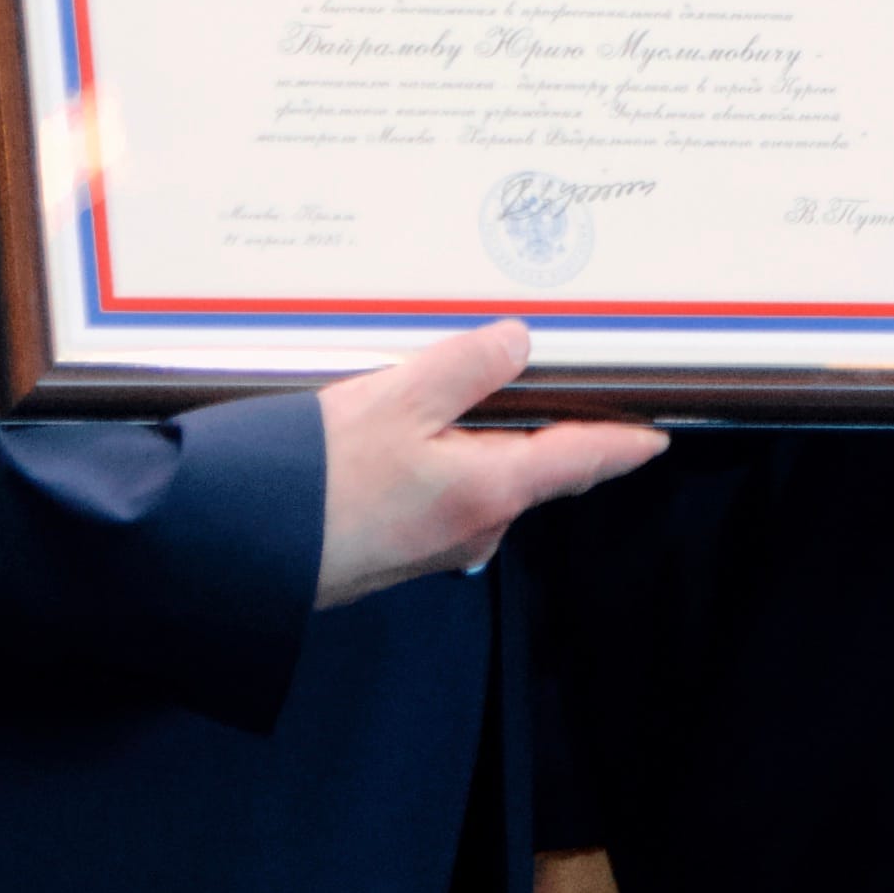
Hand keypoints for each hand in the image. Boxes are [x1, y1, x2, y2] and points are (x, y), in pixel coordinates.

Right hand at [312, 321, 661, 610]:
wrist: (240, 550)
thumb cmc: (315, 481)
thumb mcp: (398, 397)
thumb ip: (467, 364)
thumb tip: (517, 343)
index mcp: (491, 490)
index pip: (580, 459)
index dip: (621, 444)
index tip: (653, 437)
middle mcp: (475, 528)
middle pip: (531, 468)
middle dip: (539, 427)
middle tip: (541, 378)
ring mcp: (437, 545)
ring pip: (481, 480)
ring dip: (476, 441)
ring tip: (450, 390)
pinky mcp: (399, 550)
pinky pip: (440, 495)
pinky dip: (438, 461)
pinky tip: (402, 434)